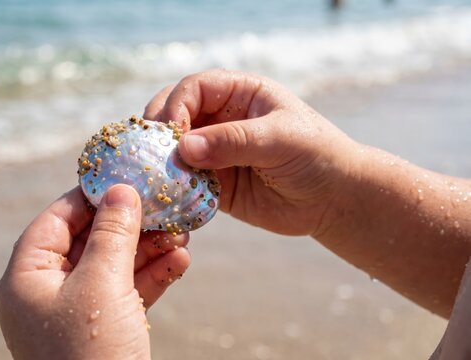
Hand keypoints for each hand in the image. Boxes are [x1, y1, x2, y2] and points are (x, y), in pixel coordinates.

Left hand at [0, 185, 190, 358]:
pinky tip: (181, 262)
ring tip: (181, 234)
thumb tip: (121, 191)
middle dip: (129, 225)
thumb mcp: (102, 285)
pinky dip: (152, 277)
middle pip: (88, 242)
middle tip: (162, 205)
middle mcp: (47, 293)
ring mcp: (76, 314)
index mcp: (27, 279)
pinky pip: (127, 293)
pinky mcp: (103, 330)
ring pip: (112, 267)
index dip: (88, 196)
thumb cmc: (92, 353)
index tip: (123, 177)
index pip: (54, 221)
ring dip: (148, 249)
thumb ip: (112, 234)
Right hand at [144, 69, 357, 235]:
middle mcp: (221, 119)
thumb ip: (233, 141)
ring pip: (173, 150)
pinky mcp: (213, 184)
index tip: (172, 132)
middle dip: (160, 132)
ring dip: (161, 162)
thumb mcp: (279, 140)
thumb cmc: (316, 155)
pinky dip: (172, 189)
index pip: (194, 88)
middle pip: (174, 114)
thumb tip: (184, 148)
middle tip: (152, 152)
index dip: (176, 106)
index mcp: (238, 93)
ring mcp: (215, 152)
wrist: (334, 200)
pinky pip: (183, 182)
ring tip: (156, 178)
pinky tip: (168, 197)